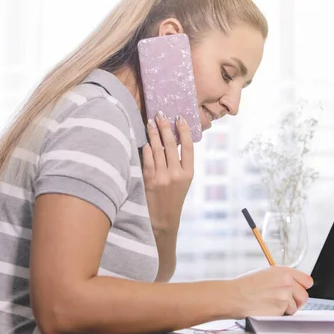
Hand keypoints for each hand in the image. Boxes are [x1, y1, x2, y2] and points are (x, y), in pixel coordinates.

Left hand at [142, 111, 193, 235]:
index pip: (188, 147)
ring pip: (158, 149)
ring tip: (151, 121)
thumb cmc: (173, 198)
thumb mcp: (183, 182)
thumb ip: (180, 164)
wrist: (163, 220)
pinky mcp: (150, 181)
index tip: (180, 118)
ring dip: (154, 133)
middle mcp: (177, 174)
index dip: (184, 131)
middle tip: (161, 113)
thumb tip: (173, 139)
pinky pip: (147, 160)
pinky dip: (146, 148)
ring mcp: (163, 177)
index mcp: (189, 173)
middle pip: (172, 144)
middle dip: (166, 126)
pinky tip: (145, 141)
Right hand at [230, 266, 312, 316]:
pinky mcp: (280, 309)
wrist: (235, 295)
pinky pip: (286, 314)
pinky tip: (268, 307)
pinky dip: (279, 313)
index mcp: (284, 271)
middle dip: (297, 300)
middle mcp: (287, 282)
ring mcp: (285, 296)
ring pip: (296, 307)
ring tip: (272, 303)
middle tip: (287, 301)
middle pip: (305, 295)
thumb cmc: (246, 285)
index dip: (303, 287)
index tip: (299, 290)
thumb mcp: (267, 273)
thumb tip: (294, 283)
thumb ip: (283, 277)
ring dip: (287, 308)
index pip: (307, 280)